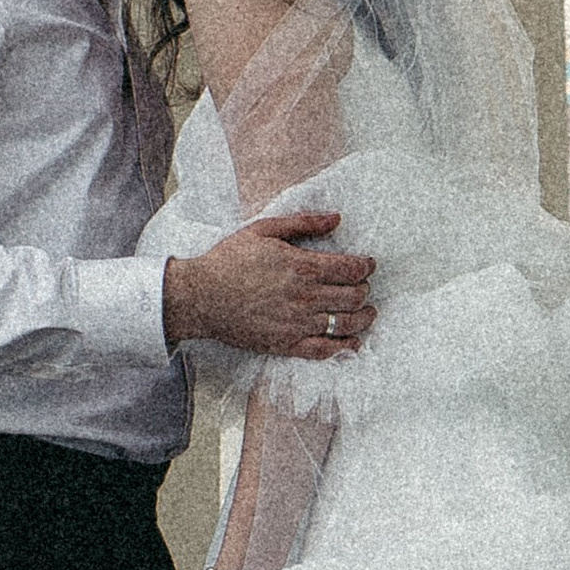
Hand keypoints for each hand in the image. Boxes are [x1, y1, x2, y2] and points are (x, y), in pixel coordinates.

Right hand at [163, 211, 374, 358]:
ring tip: (368, 313)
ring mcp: (297, 323)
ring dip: (364, 318)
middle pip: (354, 297)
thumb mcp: (264, 230)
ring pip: (346, 324)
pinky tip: (352, 342)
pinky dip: (344, 347)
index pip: (351, 269)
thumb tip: (337, 218)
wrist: (200, 296)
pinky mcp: (286, 344)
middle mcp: (305, 297)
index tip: (368, 265)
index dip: (367, 266)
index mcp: (302, 267)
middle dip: (365, 290)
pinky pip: (324, 351)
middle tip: (365, 287)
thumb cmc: (229, 260)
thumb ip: (303, 223)